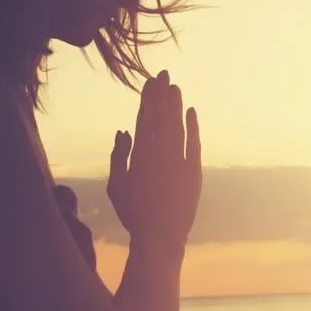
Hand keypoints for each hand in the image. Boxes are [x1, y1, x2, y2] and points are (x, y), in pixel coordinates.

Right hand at [107, 70, 201, 250]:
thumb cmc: (133, 212)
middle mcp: (160, 152)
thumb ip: (119, 155)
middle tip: (163, 74)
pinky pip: (193, 143)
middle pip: (161, 116)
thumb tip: (123, 131)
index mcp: (139, 154)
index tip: (150, 82)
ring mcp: (178, 160)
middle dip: (162, 94)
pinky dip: (192, 126)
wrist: (160, 235)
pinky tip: (190, 111)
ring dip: (175, 105)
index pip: (144, 118)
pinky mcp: (193, 171)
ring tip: (175, 87)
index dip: (147, 98)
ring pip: (177, 125)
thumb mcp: (116, 184)